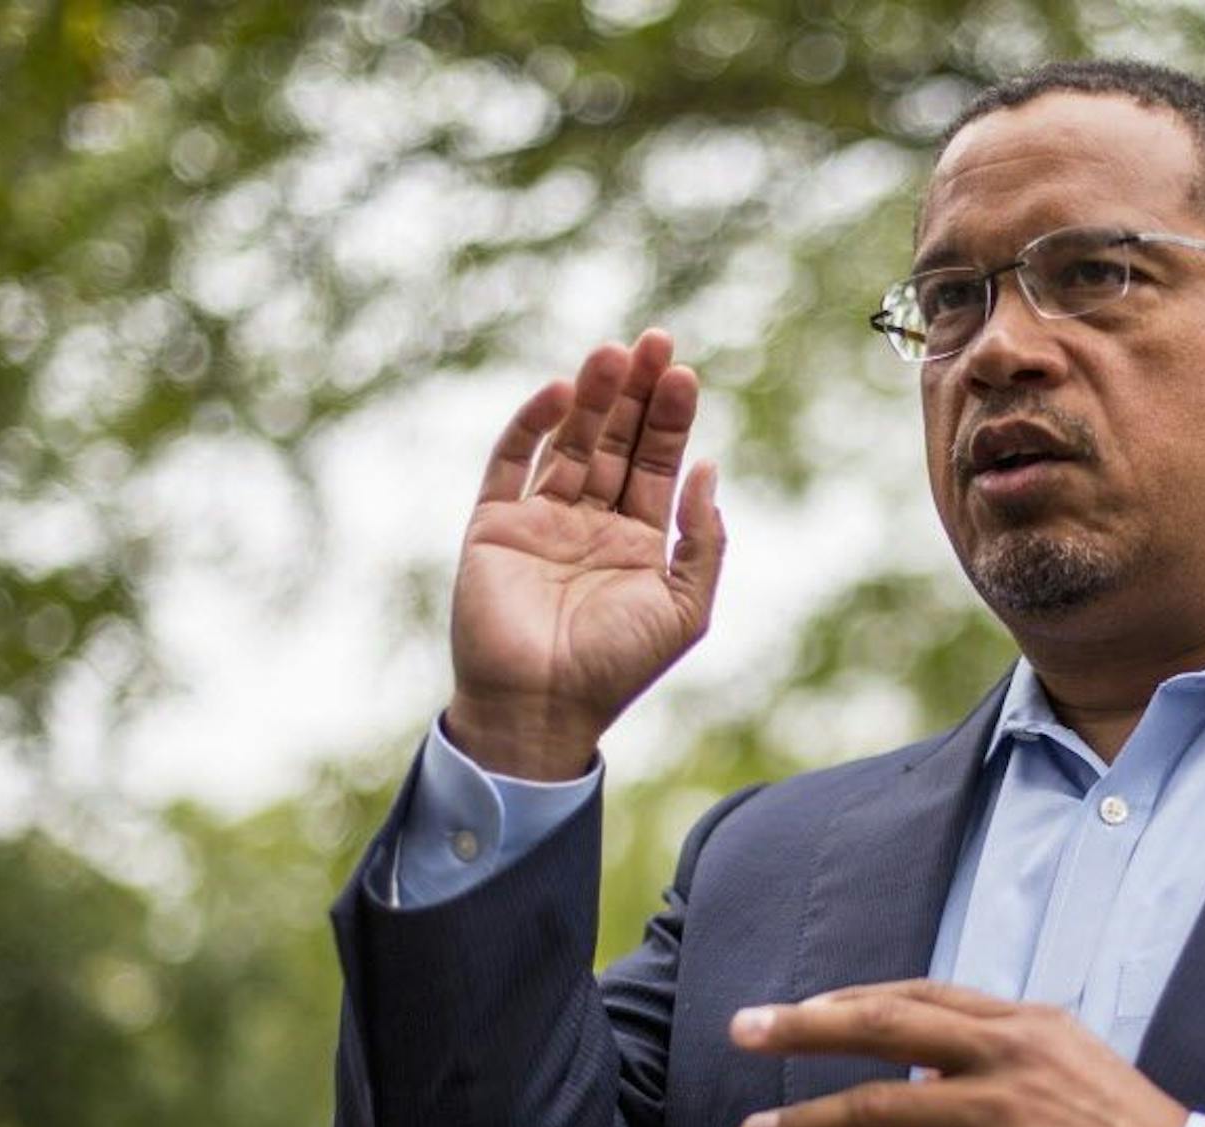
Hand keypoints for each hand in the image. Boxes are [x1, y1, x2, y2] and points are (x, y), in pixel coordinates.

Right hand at [445, 328, 724, 777]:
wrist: (541, 707)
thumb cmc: (617, 666)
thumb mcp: (685, 607)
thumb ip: (703, 541)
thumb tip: (709, 470)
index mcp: (640, 544)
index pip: (658, 465)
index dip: (671, 419)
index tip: (685, 373)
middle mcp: (591, 524)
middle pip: (618, 442)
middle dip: (636, 393)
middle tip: (656, 341)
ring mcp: (541, 521)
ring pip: (571, 443)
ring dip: (592, 397)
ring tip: (615, 352)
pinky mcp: (495, 525)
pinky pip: (512, 463)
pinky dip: (532, 425)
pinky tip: (561, 392)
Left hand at [731, 981, 1190, 1126]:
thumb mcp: (1073, 1063)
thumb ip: (1007, 1052)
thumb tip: (937, 1063)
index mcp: (1024, 1024)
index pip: (923, 996)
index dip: (857, 1000)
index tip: (807, 1008)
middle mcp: (1004, 1056)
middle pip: (885, 1026)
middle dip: (806, 1026)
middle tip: (744, 1028)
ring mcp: (994, 1114)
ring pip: (875, 1107)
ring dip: (805, 1121)